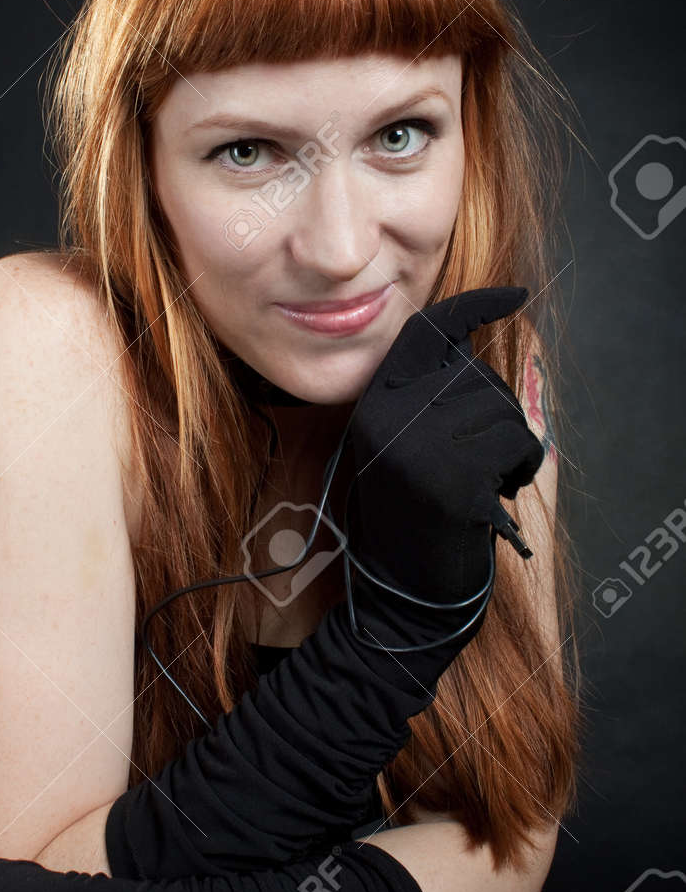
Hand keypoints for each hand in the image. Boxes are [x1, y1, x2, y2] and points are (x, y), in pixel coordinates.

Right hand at [341, 286, 543, 616]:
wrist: (396, 597)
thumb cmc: (410, 518)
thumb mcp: (402, 445)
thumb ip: (426, 395)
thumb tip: (471, 343)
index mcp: (373, 403)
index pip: (427, 332)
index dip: (473, 306)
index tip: (513, 295)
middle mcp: (389, 416)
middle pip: (476, 372)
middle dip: (493, 412)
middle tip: (476, 459)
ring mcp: (418, 447)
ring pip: (501, 407)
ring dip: (509, 445)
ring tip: (481, 481)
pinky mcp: (452, 479)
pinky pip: (514, 443)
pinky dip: (518, 468)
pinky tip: (493, 496)